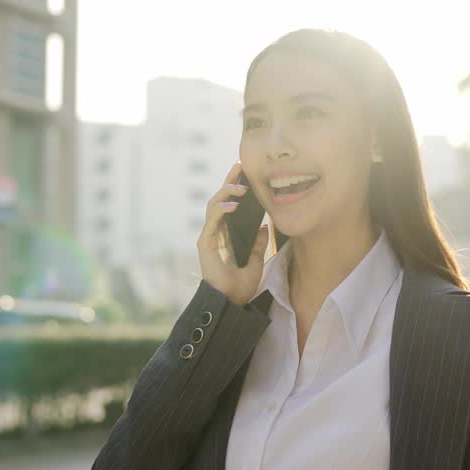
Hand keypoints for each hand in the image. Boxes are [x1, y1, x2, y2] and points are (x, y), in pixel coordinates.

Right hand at [196, 161, 268, 305]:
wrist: (231, 302)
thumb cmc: (240, 285)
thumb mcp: (256, 260)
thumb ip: (258, 243)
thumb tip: (264, 225)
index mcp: (225, 235)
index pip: (228, 205)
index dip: (233, 187)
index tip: (243, 171)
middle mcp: (215, 233)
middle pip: (219, 199)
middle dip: (229, 182)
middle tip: (240, 167)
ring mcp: (208, 236)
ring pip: (213, 205)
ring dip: (226, 193)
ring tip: (242, 188)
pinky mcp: (205, 243)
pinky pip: (212, 220)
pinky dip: (222, 210)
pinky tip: (234, 205)